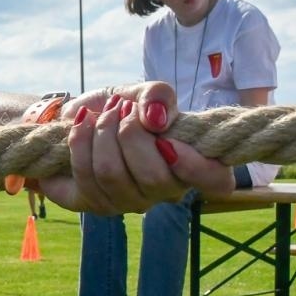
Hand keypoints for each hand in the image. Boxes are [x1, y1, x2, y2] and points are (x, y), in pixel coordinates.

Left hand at [42, 82, 232, 214]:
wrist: (80, 116)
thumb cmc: (122, 107)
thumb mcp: (143, 92)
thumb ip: (157, 96)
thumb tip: (155, 119)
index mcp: (188, 164)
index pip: (215, 182)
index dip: (197, 167)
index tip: (168, 139)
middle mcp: (161, 192)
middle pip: (154, 177)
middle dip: (129, 132)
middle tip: (120, 109)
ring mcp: (125, 202)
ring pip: (112, 175)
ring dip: (101, 133)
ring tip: (100, 115)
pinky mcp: (90, 203)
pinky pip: (85, 177)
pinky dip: (79, 141)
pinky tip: (81, 124)